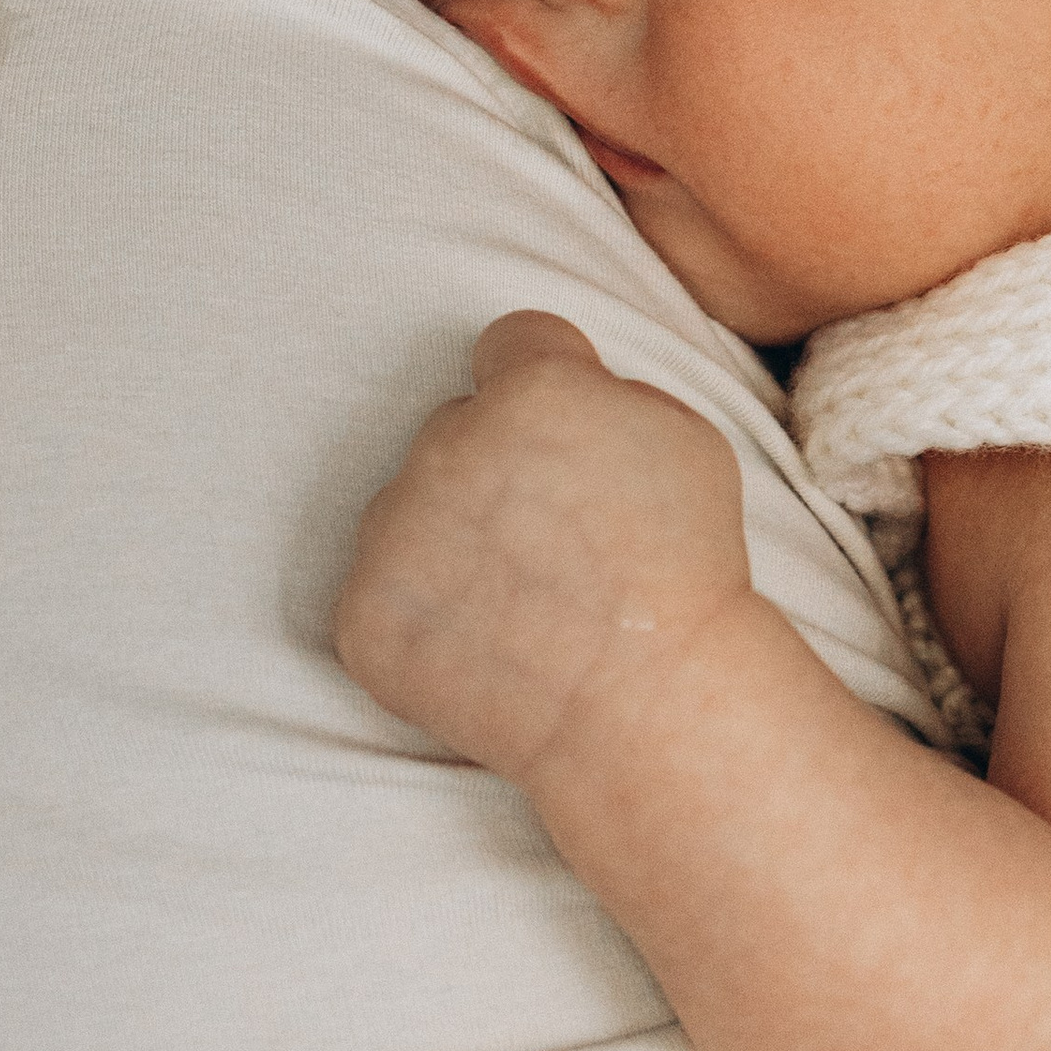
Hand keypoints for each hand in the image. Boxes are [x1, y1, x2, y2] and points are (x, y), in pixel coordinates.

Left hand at [335, 313, 750, 786]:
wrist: (652, 707)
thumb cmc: (685, 573)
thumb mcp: (687, 437)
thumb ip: (607, 386)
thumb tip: (558, 375)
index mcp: (530, 391)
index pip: (507, 343)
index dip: (543, 385)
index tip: (563, 438)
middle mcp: (445, 446)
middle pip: (454, 427)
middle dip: (494, 467)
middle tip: (554, 539)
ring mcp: (393, 535)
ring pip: (407, 508)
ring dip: (449, 539)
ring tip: (523, 601)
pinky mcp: (363, 616)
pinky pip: (381, 591)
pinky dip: (423, 616)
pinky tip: (488, 645)